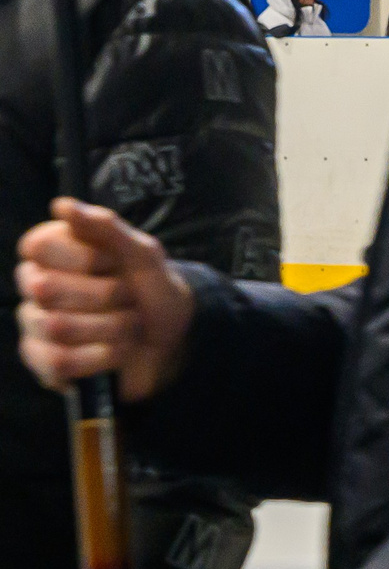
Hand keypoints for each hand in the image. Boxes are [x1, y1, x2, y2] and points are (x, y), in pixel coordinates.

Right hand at [17, 199, 195, 398]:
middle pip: (45, 288)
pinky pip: (59, 361)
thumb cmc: (152, 288)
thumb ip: (106, 227)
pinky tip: (118, 350)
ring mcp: (35, 326)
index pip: (37, 246)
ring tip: (129, 325)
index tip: (115, 263)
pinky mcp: (44, 363)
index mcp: (53, 253)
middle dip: (105, 295)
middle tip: (128, 297)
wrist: (173, 336)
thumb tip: (60, 205)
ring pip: (56, 327)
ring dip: (110, 327)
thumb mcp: (143, 253)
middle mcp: (35, 287)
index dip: (84, 258)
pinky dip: (102, 356)